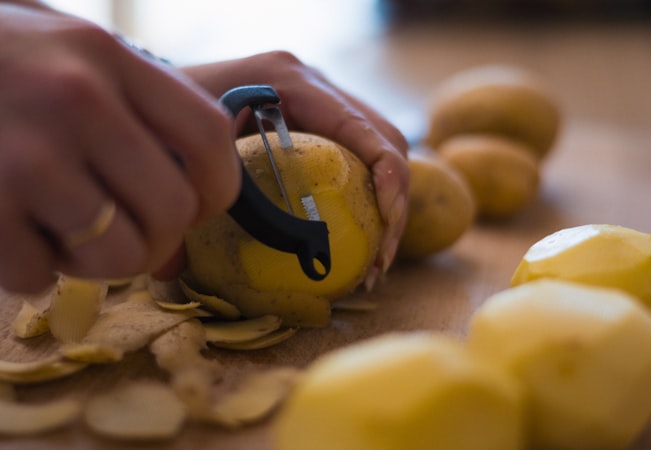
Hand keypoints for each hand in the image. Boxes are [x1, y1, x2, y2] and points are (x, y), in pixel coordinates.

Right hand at [0, 3, 240, 291]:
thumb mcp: (71, 67)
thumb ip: (136, 135)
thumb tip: (177, 251)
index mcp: (110, 58)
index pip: (208, 137)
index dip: (218, 188)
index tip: (197, 207)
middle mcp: (76, 98)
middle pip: (173, 208)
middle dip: (160, 239)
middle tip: (131, 235)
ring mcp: (24, 152)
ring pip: (117, 253)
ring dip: (101, 264)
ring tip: (71, 237)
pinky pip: (40, 275)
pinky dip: (34, 272)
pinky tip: (14, 236)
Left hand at [182, 51, 409, 288]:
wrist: (162, 94)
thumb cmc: (167, 116)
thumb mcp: (180, 145)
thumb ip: (194, 187)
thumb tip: (182, 265)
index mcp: (288, 81)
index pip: (360, 126)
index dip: (388, 174)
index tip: (387, 223)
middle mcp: (315, 86)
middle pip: (385, 138)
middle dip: (394, 202)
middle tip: (380, 261)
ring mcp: (321, 103)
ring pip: (380, 149)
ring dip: (387, 206)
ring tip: (375, 264)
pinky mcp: (320, 123)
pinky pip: (360, 157)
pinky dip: (368, 199)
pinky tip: (359, 241)